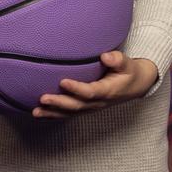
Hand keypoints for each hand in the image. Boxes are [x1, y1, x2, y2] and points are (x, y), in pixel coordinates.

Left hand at [33, 51, 157, 118]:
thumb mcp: (128, 64)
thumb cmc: (128, 72)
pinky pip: (68, 113)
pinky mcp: (85, 107)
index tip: (62, 81)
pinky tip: (39, 113)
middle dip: (59, 103)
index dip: (76, 89)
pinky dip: (54, 115)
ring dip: (52, 113)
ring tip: (35, 112)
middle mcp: (97, 102)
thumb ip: (118, 60)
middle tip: (43, 98)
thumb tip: (106, 56)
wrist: (135, 85)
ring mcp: (90, 107)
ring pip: (70, 113)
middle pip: (76, 106)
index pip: (90, 92)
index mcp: (107, 92)